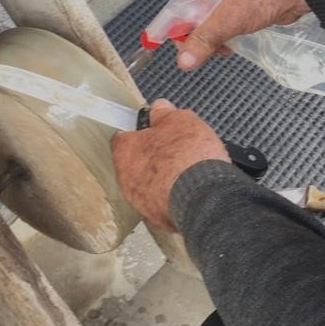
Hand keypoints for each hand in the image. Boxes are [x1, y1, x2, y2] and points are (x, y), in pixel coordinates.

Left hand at [112, 99, 229, 229]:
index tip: (153, 128)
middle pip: (134, 162)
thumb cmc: (187, 154)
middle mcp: (126, 179)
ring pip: (147, 184)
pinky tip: (188, 188)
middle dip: (151, 155)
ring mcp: (140, 202)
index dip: (139, 131)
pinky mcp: (157, 218)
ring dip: (161, 177)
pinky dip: (171, 195)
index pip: (122, 137)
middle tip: (173, 147)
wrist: (202, 195)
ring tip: (185, 169)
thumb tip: (158, 107)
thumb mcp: (180, 120)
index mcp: (125, 151)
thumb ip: (165, 113)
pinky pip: (161, 201)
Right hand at [174, 0, 308, 70]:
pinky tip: (233, 44)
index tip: (185, 52)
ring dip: (215, 40)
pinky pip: (224, 27)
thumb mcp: (225, 20)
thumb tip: (183, 61)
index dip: (179, 32)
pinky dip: (226, 37)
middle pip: (193, 20)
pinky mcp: (240, 9)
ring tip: (226, 47)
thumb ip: (203, 40)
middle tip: (210, 50)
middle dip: (200, 39)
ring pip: (210, 26)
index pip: (178, 11)